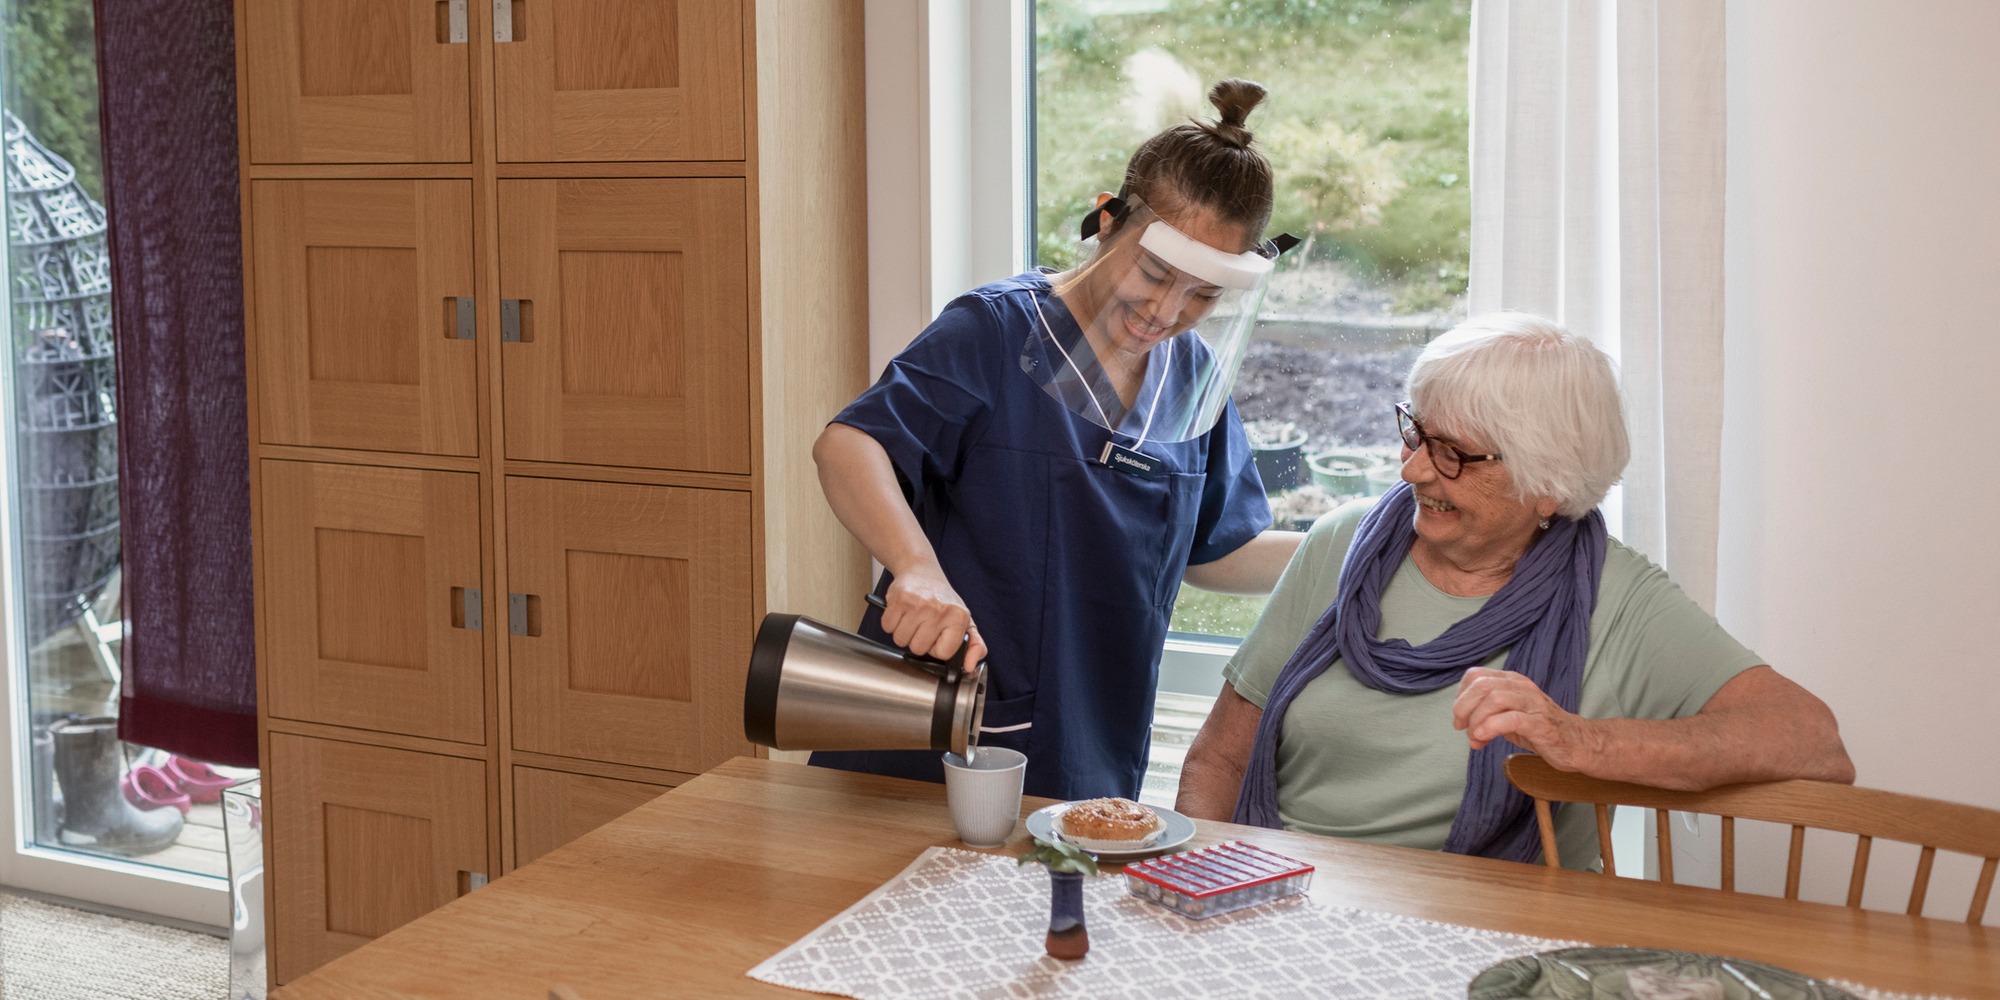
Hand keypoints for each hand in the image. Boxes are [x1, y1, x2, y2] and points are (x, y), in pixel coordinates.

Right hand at [881, 569, 986, 671]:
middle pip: (918, 649)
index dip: (936, 647)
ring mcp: (918, 604)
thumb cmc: (942, 600)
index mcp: (958, 617)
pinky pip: (887, 627)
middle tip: (922, 625)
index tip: (937, 634)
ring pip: (901, 640)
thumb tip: (970, 666)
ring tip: (912, 618)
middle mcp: (939, 610)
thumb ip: (976, 645)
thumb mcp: (965, 621)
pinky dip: (891, 623)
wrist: (921, 572)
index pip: (943, 653)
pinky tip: (901, 612)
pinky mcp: (899, 599)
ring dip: (903, 633)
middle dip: (917, 640)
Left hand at [1451, 667, 1597, 771]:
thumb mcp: (1508, 721)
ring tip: (1475, 736)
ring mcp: (1532, 703)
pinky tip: (1483, 738)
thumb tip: (1469, 735)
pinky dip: (1490, 727)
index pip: (1476, 675)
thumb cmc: (1539, 729)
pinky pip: (1511, 718)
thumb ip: (1486, 723)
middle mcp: (1521, 687)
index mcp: (1511, 681)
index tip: (1460, 718)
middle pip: (1482, 684)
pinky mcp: (1540, 723)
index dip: (1461, 696)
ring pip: (1494, 698)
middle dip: (1463, 706)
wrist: (1575, 743)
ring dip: (1476, 719)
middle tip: (1462, 727)